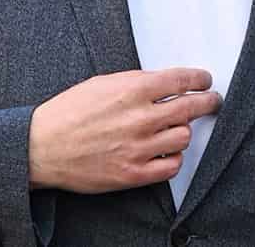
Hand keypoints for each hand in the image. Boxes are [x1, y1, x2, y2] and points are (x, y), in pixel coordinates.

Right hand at [27, 68, 220, 192]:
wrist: (43, 147)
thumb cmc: (67, 113)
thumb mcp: (100, 84)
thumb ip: (134, 82)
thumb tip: (162, 83)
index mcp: (131, 90)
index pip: (180, 81)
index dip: (198, 79)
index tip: (204, 80)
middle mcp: (139, 118)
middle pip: (190, 108)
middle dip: (207, 102)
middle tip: (211, 100)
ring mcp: (138, 148)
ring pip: (184, 137)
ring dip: (183, 130)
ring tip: (176, 127)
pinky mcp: (134, 173)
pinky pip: (171, 166)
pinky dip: (174, 157)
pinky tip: (166, 150)